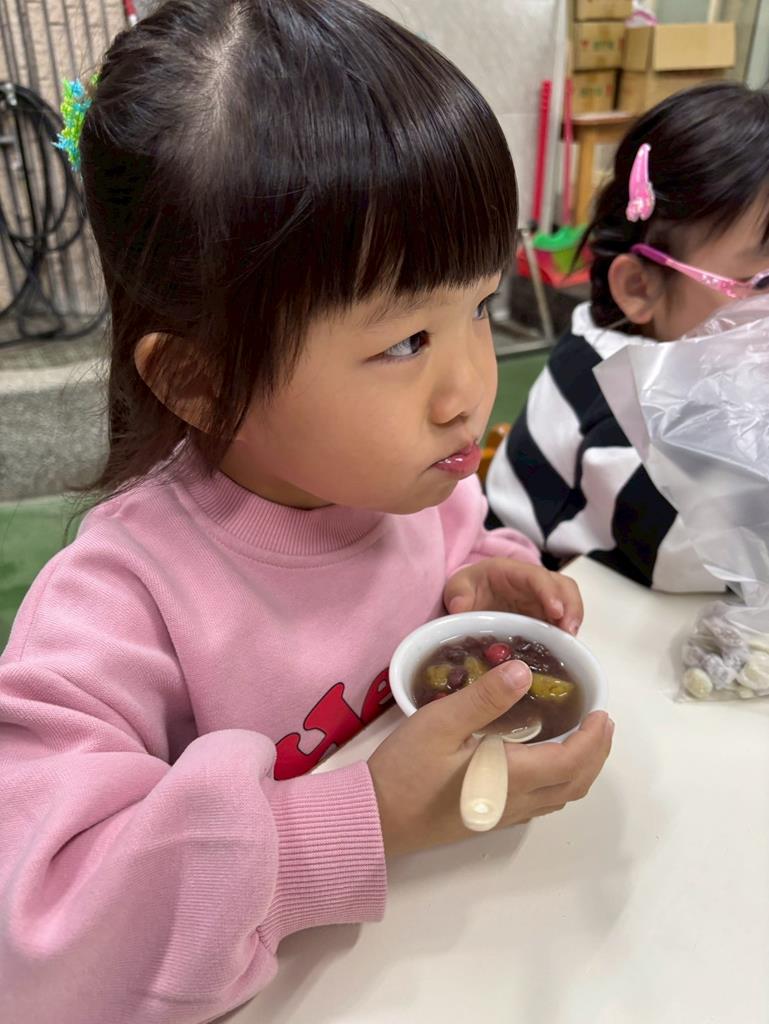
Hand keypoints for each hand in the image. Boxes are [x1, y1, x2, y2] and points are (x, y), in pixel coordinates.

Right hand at [369, 660, 612, 857]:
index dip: (593, 739)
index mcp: (510, 777)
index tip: (601, 712)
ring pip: (558, 797)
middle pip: (573, 784)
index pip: (571, 761)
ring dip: (580, 769)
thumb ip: (485, 698)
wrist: (374, 819)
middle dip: (595, 754)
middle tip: (601, 723)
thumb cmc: (405, 769)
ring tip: (581, 739)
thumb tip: (523, 671)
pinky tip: (543, 761)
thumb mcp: (440, 723)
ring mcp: (501, 815)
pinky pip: (540, 802)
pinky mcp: (487, 819)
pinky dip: (558, 780)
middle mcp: (514, 802)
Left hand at [443, 559, 582, 634]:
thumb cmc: (470, 587)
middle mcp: (536, 584)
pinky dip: (565, 639)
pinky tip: (563, 656)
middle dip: (572, 608)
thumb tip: (460, 607)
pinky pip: (561, 626)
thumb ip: (457, 593)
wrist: (471, 597)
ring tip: (571, 647)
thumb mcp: (458, 587)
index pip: (538, 577)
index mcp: (515, 572)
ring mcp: (543, 603)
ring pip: (569, 607)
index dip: (550, 592)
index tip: (556, 611)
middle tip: (570, 633)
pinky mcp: (545, 620)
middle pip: (565, 588)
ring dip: (573, 625)